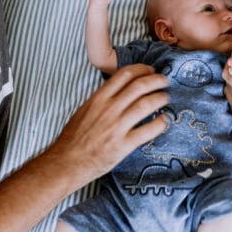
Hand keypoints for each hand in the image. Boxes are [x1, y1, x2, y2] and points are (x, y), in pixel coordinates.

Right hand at [51, 64, 168, 179]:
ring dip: (160, 98)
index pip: (125, 74)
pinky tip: (165, 120)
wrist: (66, 162)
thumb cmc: (73, 138)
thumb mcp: (85, 110)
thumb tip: (120, 90)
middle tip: (164, 81)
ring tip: (166, 98)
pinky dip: (160, 123)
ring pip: (146, 104)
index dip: (141, 69)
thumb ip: (102, 99)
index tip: (150, 70)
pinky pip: (148, 130)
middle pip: (139, 86)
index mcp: (98, 98)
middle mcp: (109, 109)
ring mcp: (117, 127)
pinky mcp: (124, 145)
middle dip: (156, 80)